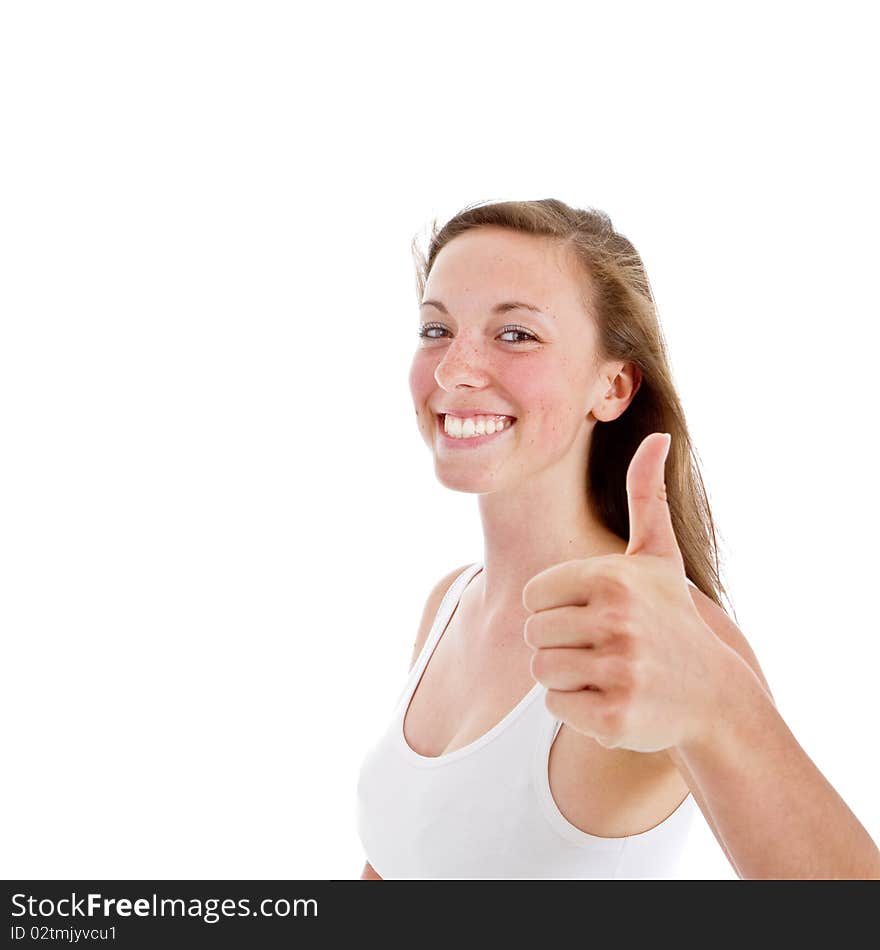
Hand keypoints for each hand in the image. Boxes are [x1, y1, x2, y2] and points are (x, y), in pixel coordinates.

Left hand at [522, 432, 725, 752]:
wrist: (714, 694)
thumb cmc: (671, 617)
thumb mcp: (660, 555)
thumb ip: (647, 495)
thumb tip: (657, 435)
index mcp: (613, 577)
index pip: (534, 595)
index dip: (557, 607)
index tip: (594, 613)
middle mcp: (617, 621)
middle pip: (533, 633)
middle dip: (560, 642)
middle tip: (604, 646)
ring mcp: (619, 671)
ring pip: (541, 671)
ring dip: (567, 675)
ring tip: (608, 670)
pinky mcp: (616, 717)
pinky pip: (557, 707)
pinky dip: (577, 708)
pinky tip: (613, 698)